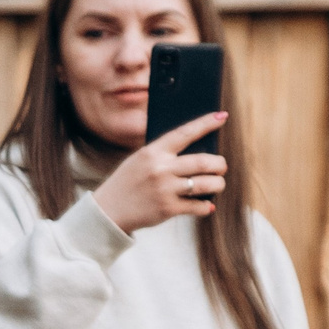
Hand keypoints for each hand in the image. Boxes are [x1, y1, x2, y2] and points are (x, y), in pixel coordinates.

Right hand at [90, 110, 227, 232]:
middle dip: (219, 164)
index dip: (206, 123)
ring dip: (218, 184)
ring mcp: (165, 190)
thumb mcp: (139, 161)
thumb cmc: (127, 183)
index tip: (222, 116)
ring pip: (207, 184)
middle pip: (204, 161)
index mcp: (152, 152)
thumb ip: (163, 155)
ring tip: (216, 185)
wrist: (107, 212)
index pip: (185, 133)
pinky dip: (206, 206)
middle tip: (220, 167)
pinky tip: (205, 205)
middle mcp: (160, 169)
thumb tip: (199, 152)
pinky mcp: (168, 209)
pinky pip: (199, 206)